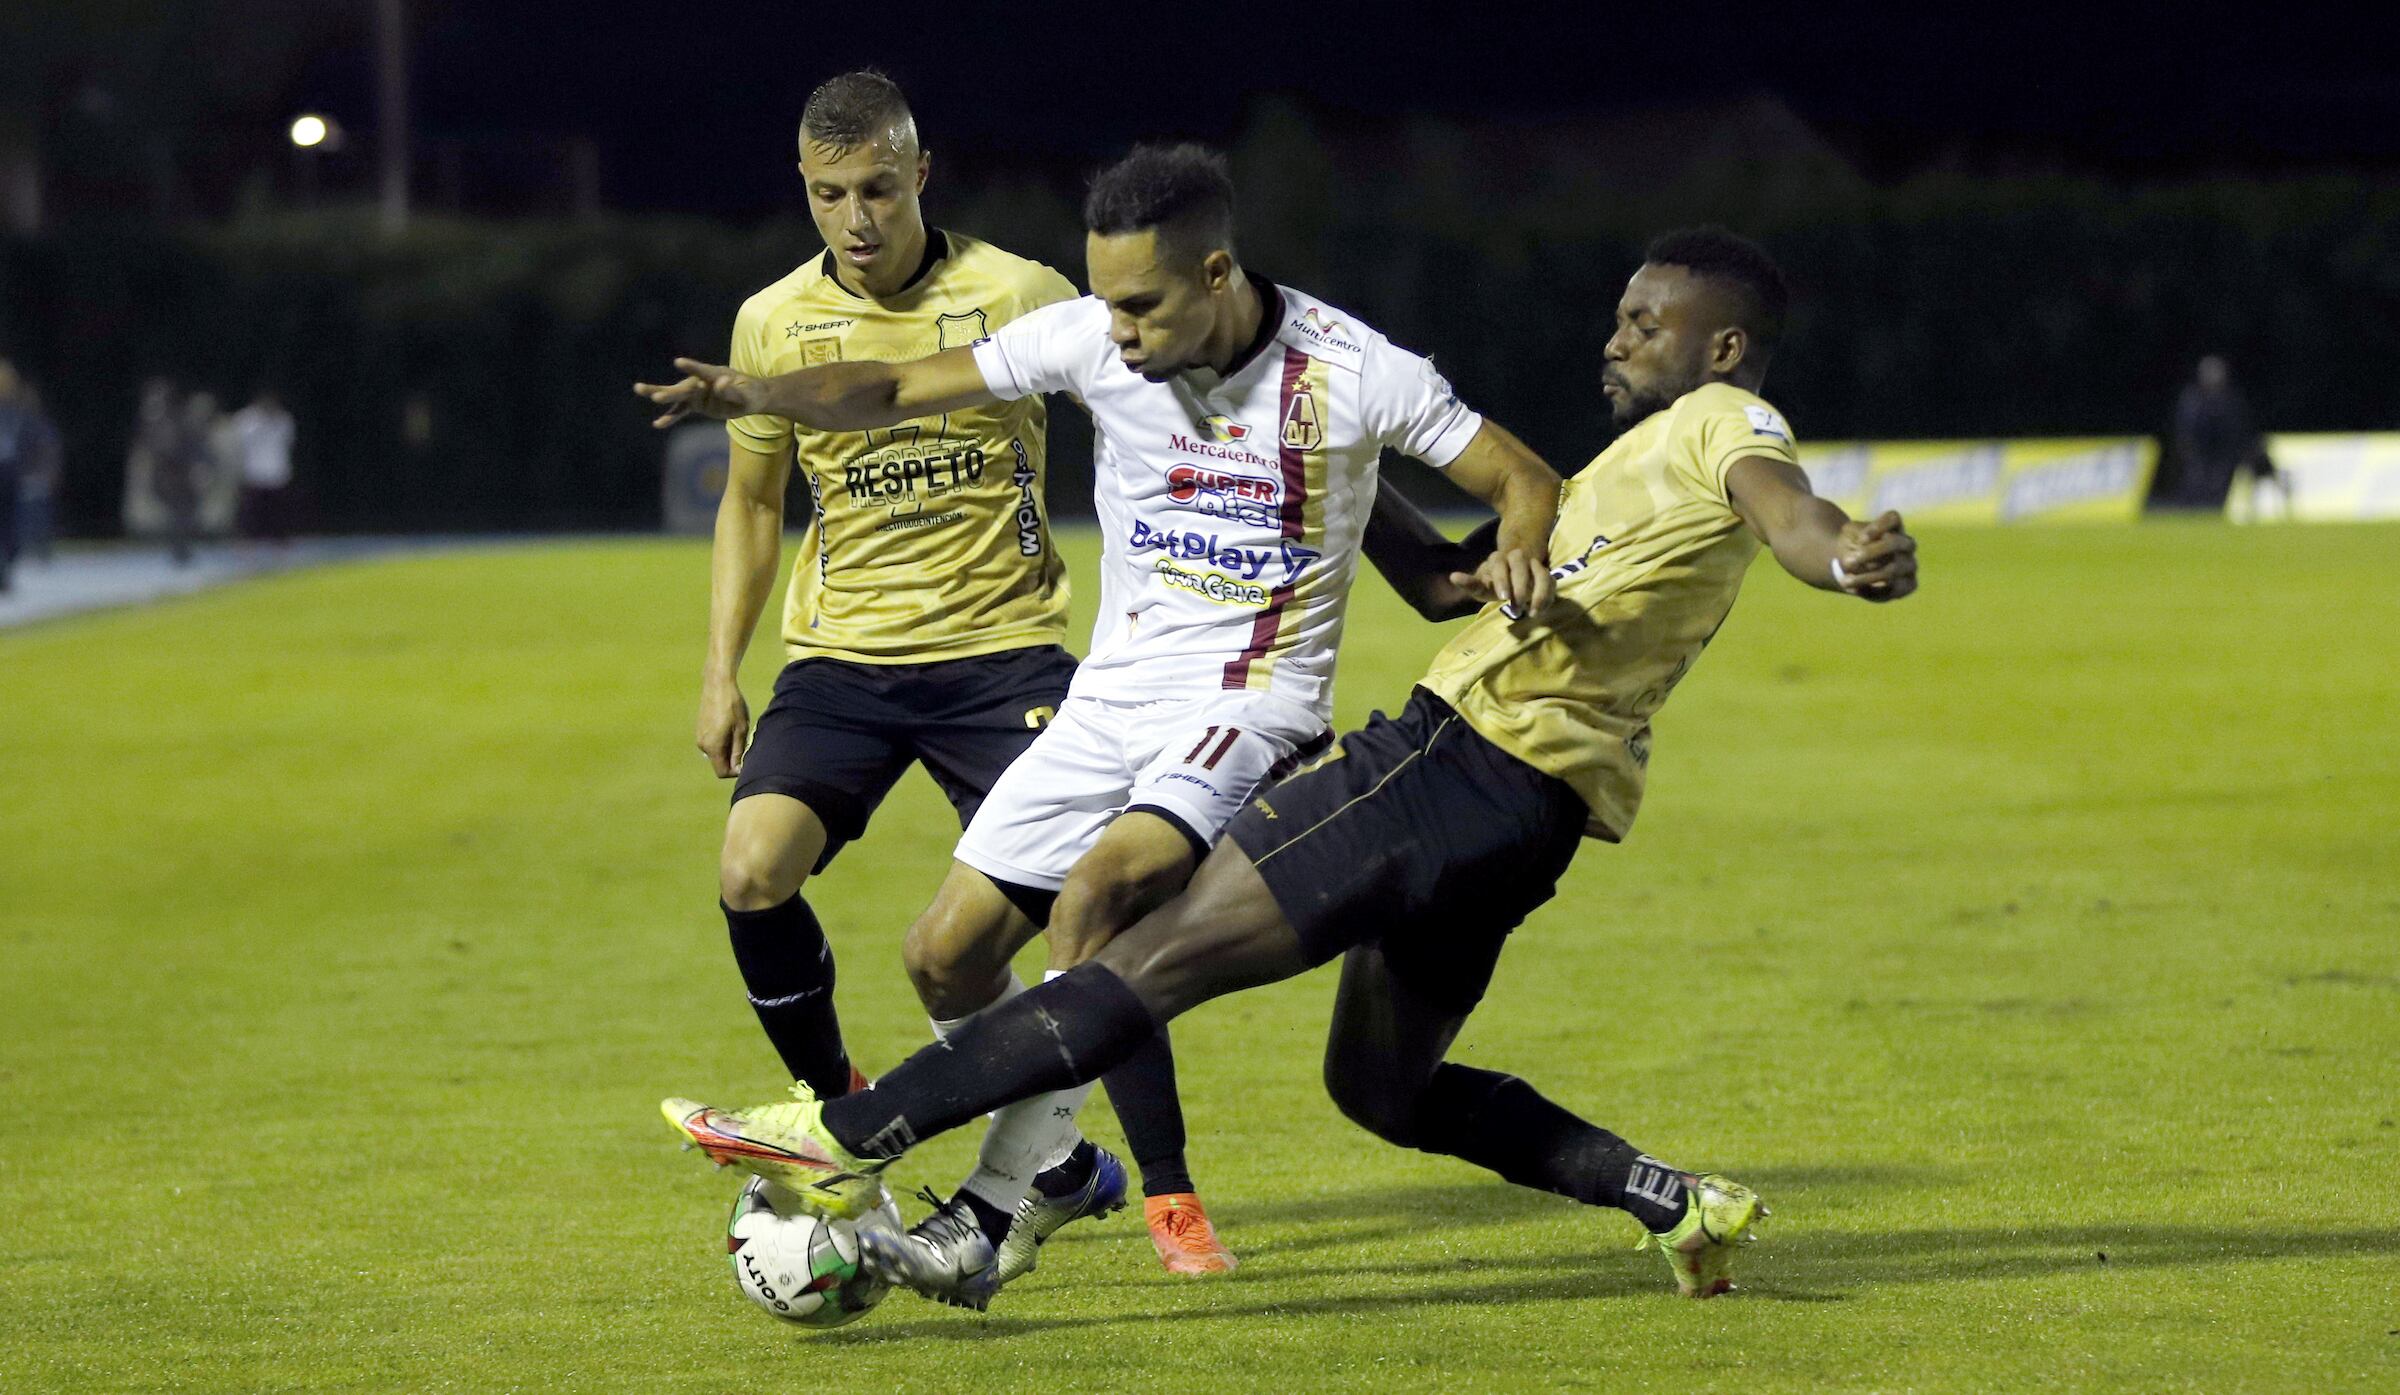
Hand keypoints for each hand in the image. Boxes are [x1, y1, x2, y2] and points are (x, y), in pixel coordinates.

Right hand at [635, 358, 763, 427]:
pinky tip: (657, 424)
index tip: (678, 362)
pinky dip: (670, 417)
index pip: (703, 372)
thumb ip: (732, 390)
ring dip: (660, 396)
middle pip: (683, 387)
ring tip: (639, 389)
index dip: (692, 368)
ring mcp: (697, 393)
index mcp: (715, 374)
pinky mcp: (696, 404)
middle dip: (669, 393)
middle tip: (654, 396)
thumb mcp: (747, 393)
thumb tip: (720, 384)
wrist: (751, 396)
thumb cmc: (751, 391)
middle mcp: (702, 382)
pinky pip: (680, 411)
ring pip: (676, 396)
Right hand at [696, 675, 750, 777]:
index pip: (722, 772)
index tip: (746, 760)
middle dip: (732, 759)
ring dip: (728, 749)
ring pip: (716, 752)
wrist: (717, 684)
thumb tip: (737, 770)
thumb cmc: (732, 706)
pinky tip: (730, 726)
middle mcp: (702, 745)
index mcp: (712, 747)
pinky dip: (722, 741)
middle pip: (718, 763)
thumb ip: (738, 752)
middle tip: (745, 743)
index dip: (735, 771)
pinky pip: (712, 743)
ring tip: (738, 732)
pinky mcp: (700, 729)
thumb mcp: (741, 730)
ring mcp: (699, 736)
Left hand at [1450, 546, 1554, 619]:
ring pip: (1540, 573)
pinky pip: (1551, 582)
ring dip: (1537, 593)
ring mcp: (1533, 566)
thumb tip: (1452, 577)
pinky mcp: (1546, 575)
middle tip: (1515, 606)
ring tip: (1531, 613)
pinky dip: (1547, 597)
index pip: (1497, 564)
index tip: (1503, 596)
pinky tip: (1539, 611)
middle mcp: (1517, 558)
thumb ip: (1470, 584)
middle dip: (1518, 586)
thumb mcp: (1481, 584)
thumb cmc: (1494, 581)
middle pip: (1519, 566)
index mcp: (1497, 560)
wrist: (1515, 569)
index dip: (1501, 579)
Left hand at [1835, 510, 1917, 601]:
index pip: (1892, 519)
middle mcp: (1906, 543)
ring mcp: (1910, 563)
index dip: (1878, 527)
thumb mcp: (1846, 538)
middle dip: (1871, 552)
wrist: (1851, 566)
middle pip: (1895, 542)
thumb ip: (1855, 544)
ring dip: (1867, 577)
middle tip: (1848, 561)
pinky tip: (1858, 590)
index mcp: (1893, 526)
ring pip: (1894, 569)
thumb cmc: (1850, 546)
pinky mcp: (1909, 584)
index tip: (1861, 538)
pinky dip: (1876, 591)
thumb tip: (1870, 565)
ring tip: (1845, 581)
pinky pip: (1898, 588)